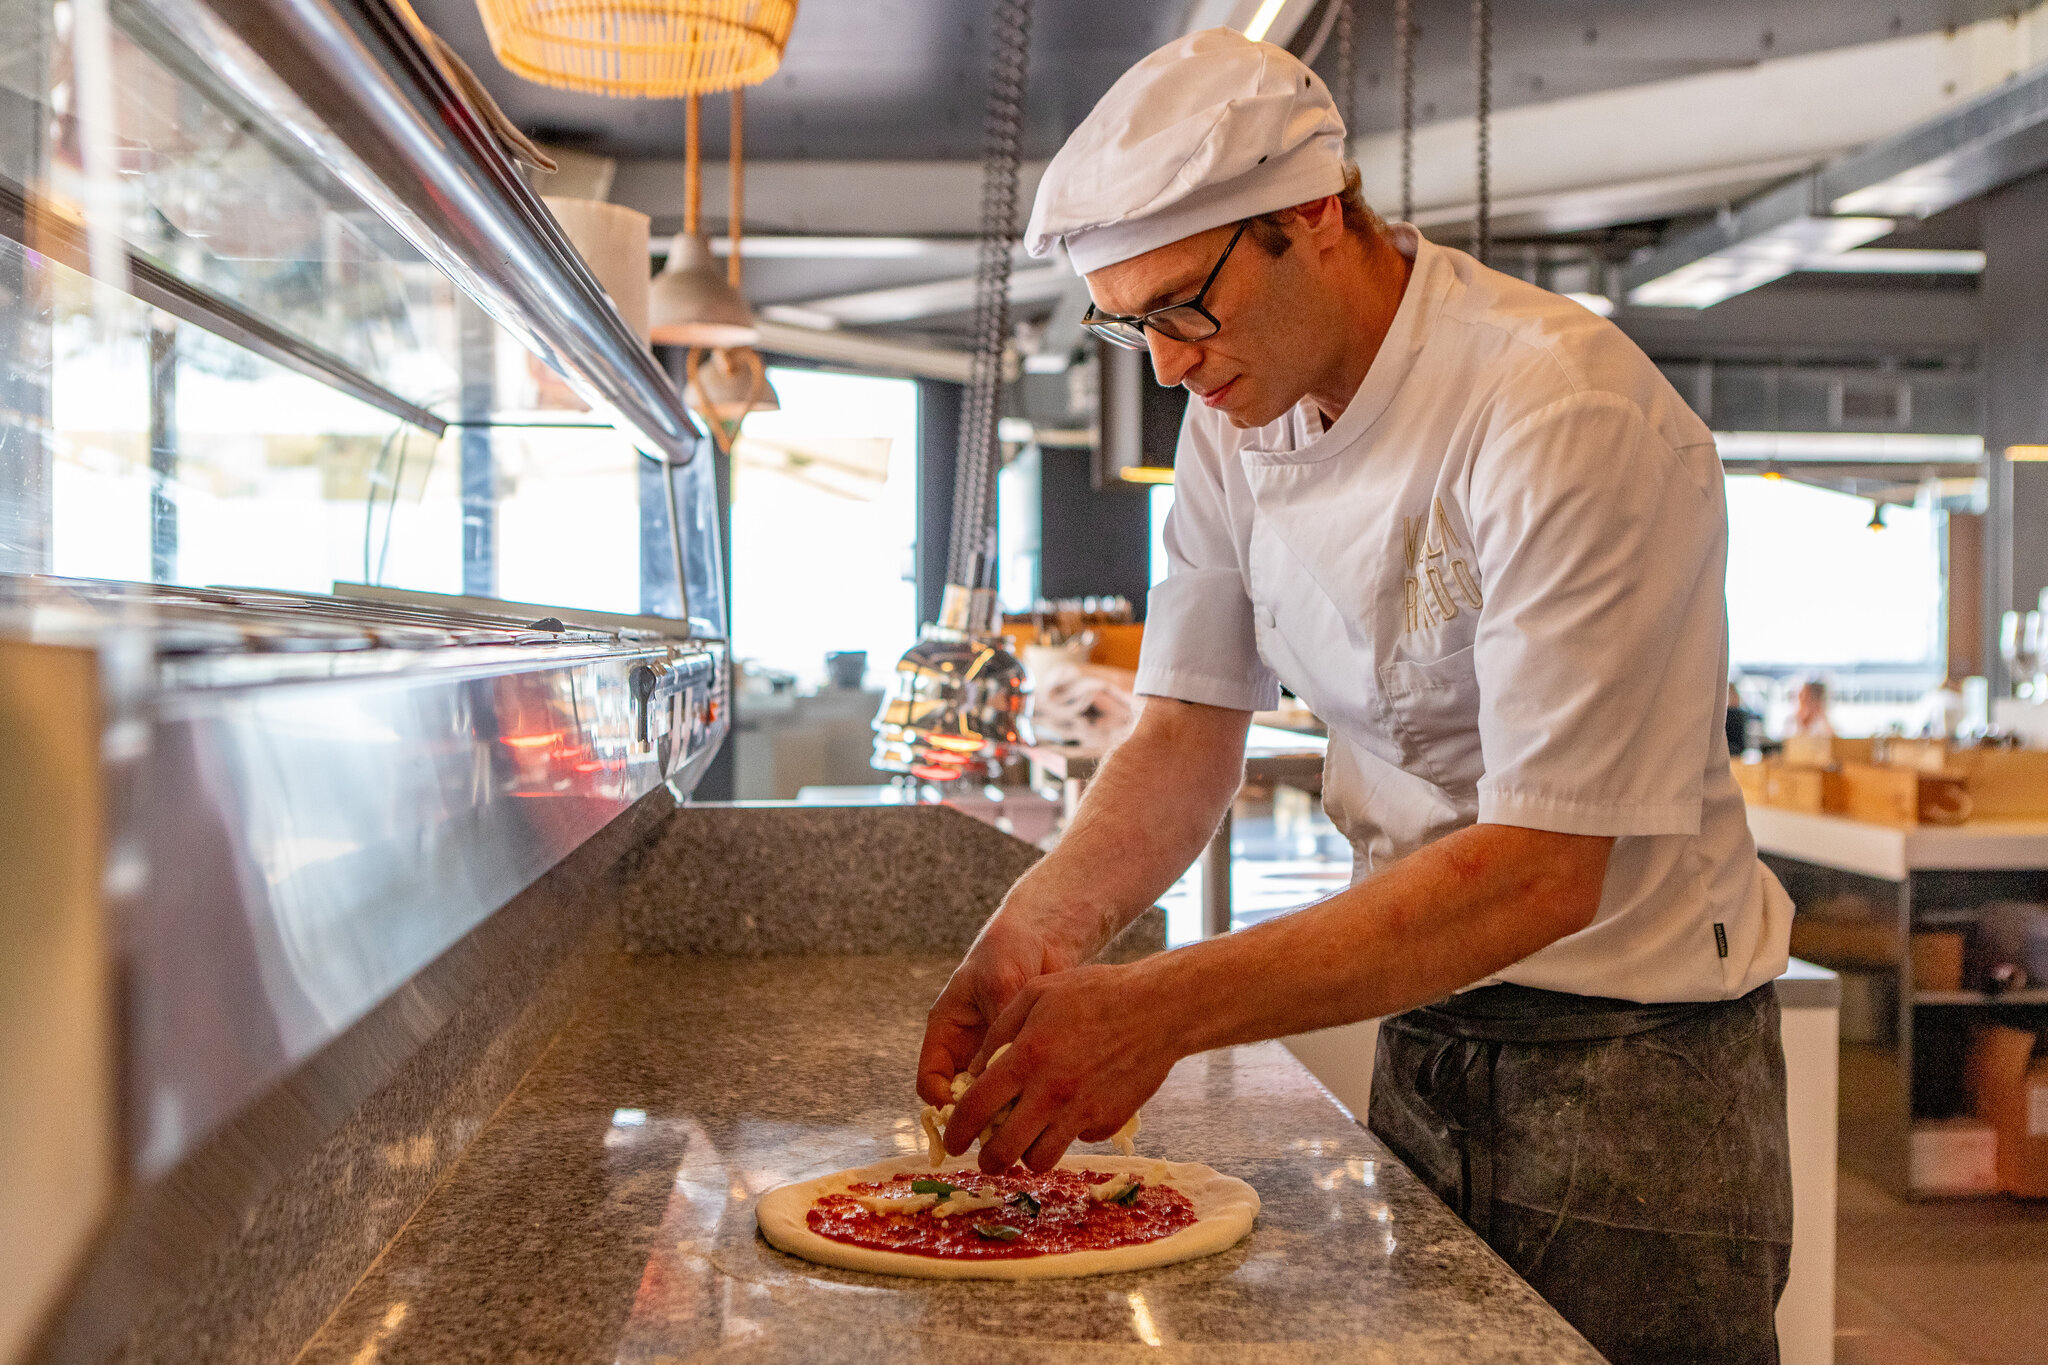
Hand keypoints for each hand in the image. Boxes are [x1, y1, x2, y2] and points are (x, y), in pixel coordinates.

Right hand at [917, 919, 1080, 1108]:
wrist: (1043, 939)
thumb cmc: (1007, 951)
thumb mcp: (997, 982)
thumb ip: (996, 1023)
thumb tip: (998, 1068)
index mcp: (946, 1033)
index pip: (930, 1082)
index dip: (943, 1103)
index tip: (968, 1112)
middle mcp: (967, 1051)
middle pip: (961, 1100)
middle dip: (977, 1116)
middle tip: (1002, 1124)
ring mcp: (994, 1057)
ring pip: (992, 1100)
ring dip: (1005, 1110)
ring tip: (1027, 1113)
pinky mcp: (1024, 1059)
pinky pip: (1021, 1088)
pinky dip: (1030, 1097)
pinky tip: (1048, 1098)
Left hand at [942, 961, 1182, 1173]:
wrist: (1158, 1008)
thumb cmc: (1094, 993)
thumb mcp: (1037, 994)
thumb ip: (999, 1033)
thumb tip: (974, 1073)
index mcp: (1027, 1057)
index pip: (975, 1108)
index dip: (957, 1131)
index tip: (952, 1141)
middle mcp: (1051, 1091)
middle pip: (1003, 1150)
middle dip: (988, 1160)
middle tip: (986, 1156)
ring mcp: (1082, 1111)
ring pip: (1039, 1159)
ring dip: (1027, 1154)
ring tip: (1027, 1138)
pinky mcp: (1108, 1122)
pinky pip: (1076, 1141)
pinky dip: (1067, 1134)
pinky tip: (1072, 1109)